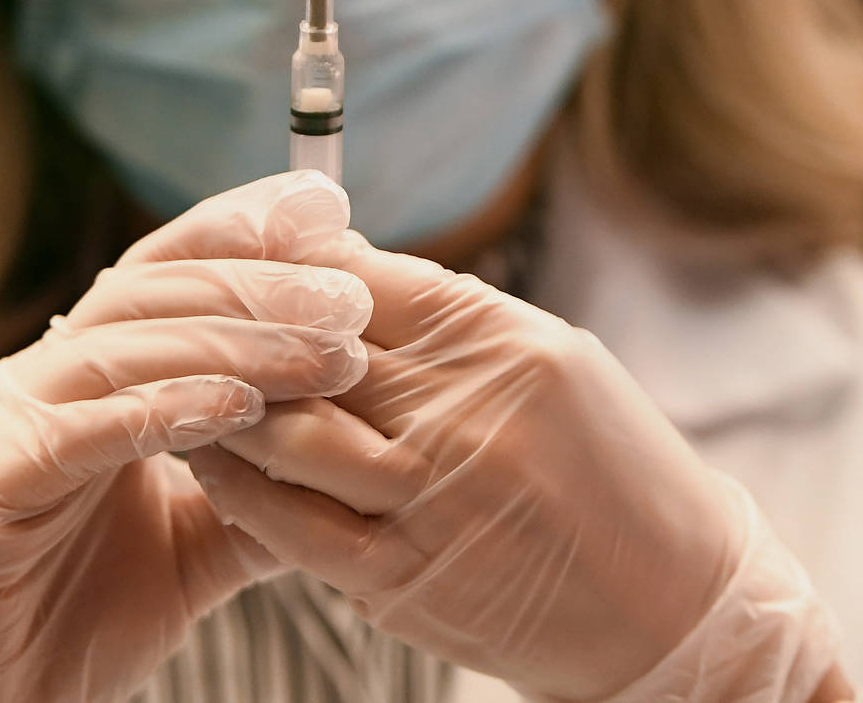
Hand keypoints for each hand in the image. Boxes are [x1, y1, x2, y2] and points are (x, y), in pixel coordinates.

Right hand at [0, 172, 369, 702]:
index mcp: (86, 373)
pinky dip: (158, 412)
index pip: (165, 269)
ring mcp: (1, 425)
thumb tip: (359, 451)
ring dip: (230, 345)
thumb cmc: (77, 616)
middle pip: (150, 292)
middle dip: (257, 283)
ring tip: (322, 357)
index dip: (239, 229)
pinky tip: (236, 412)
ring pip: (120, 349)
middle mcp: (39, 378)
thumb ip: (264, 492)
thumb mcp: (199, 545)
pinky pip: (74, 433)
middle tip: (347, 296)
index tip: (327, 210)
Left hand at [170, 235, 753, 702]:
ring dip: (228, 403)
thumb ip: (450, 322)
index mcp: (506, 345)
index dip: (297, 264)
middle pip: (316, 349)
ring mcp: (434, 500)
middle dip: (245, 327)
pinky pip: (294, 523)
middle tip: (188, 310)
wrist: (676, 609)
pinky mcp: (406, 578)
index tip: (253, 253)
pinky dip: (240, 487)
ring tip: (187, 382)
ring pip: (290, 432)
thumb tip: (343, 273)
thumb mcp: (553, 363)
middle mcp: (467, 413)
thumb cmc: (616, 472)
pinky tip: (209, 459)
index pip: (367, 279)